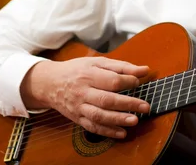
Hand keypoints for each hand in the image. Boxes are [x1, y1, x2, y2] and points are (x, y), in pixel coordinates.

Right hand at [20, 57, 150, 138]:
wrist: (50, 83)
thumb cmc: (77, 70)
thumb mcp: (97, 62)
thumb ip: (122, 66)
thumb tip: (145, 70)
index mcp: (89, 75)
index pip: (111, 80)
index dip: (128, 82)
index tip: (138, 82)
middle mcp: (83, 92)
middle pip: (106, 99)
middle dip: (128, 104)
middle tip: (145, 107)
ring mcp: (79, 107)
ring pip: (99, 116)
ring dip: (118, 120)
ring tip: (135, 121)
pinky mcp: (77, 118)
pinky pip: (92, 127)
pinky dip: (107, 132)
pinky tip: (122, 133)